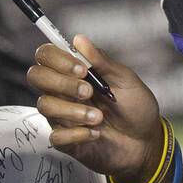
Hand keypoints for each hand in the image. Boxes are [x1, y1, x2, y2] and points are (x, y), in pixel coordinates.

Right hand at [27, 34, 162, 182]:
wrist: (146, 143)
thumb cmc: (136, 109)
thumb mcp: (125, 80)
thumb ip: (101, 61)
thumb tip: (79, 39)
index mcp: (75, 72)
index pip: (47, 55)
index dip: (57, 59)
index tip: (82, 69)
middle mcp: (63, 92)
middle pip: (36, 76)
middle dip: (61, 82)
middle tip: (89, 92)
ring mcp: (62, 116)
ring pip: (44, 105)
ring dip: (73, 110)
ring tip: (99, 117)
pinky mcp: (66, 140)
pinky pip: (56, 135)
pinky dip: (77, 134)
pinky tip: (96, 133)